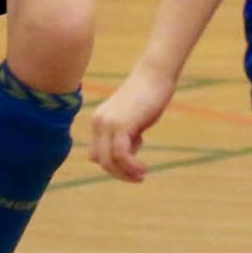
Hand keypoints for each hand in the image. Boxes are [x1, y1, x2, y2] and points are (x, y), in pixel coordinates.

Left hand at [89, 63, 176, 181]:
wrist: (155, 75)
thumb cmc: (148, 96)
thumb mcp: (133, 119)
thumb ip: (126, 135)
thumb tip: (126, 156)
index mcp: (99, 121)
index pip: (96, 154)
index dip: (113, 164)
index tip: (133, 164)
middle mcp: (99, 122)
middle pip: (100, 160)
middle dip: (118, 173)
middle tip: (138, 176)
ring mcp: (108, 124)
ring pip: (108, 161)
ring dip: (125, 173)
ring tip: (142, 174)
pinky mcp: (121, 124)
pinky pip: (120, 155)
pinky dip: (131, 166)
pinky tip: (143, 168)